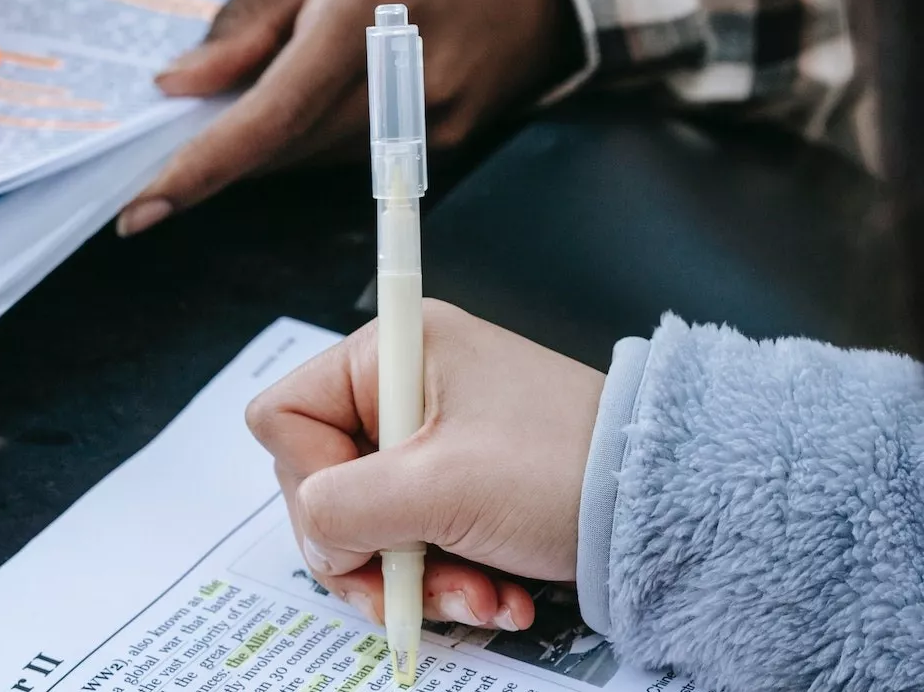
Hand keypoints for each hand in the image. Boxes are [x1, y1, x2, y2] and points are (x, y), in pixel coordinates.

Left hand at [117, 0, 578, 235]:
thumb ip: (248, 18)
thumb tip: (182, 83)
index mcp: (368, 7)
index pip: (274, 111)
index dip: (204, 165)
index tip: (143, 206)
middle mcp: (408, 75)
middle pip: (287, 146)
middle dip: (222, 152)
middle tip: (174, 138)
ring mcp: (436, 117)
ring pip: (314, 159)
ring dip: (266, 144)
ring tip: (253, 96)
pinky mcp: (448, 141)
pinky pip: (353, 159)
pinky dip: (311, 140)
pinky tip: (309, 100)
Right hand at [246, 301, 604, 632]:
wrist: (663, 500)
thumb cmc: (562, 465)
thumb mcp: (439, 487)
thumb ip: (344, 508)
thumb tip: (314, 534)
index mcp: (391, 351)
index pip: (287, 416)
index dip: (308, 479)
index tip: (359, 521)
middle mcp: (402, 385)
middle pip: (322, 479)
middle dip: (368, 549)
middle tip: (411, 583)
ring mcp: (430, 435)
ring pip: (367, 521)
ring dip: (414, 575)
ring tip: (476, 597)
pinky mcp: (457, 479)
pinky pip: (413, 536)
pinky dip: (446, 577)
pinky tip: (496, 595)